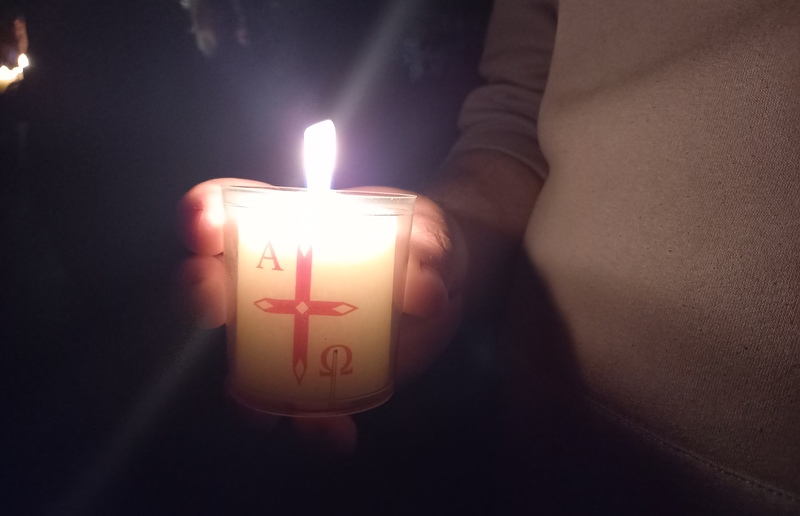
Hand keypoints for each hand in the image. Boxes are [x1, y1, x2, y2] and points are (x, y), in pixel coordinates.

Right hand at [175, 179, 466, 454]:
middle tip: (214, 305)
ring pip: (242, 365)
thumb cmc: (418, 243)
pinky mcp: (317, 378)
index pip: (227, 206)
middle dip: (200, 291)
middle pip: (212, 284)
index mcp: (289, 226)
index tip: (204, 227)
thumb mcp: (429, 235)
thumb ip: (428, 251)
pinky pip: (302, 410)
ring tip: (263, 411)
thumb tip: (423, 292)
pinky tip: (339, 436)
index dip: (203, 214)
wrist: (437, 288)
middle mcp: (272, 281)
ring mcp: (288, 335)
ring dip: (243, 391)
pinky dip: (315, 428)